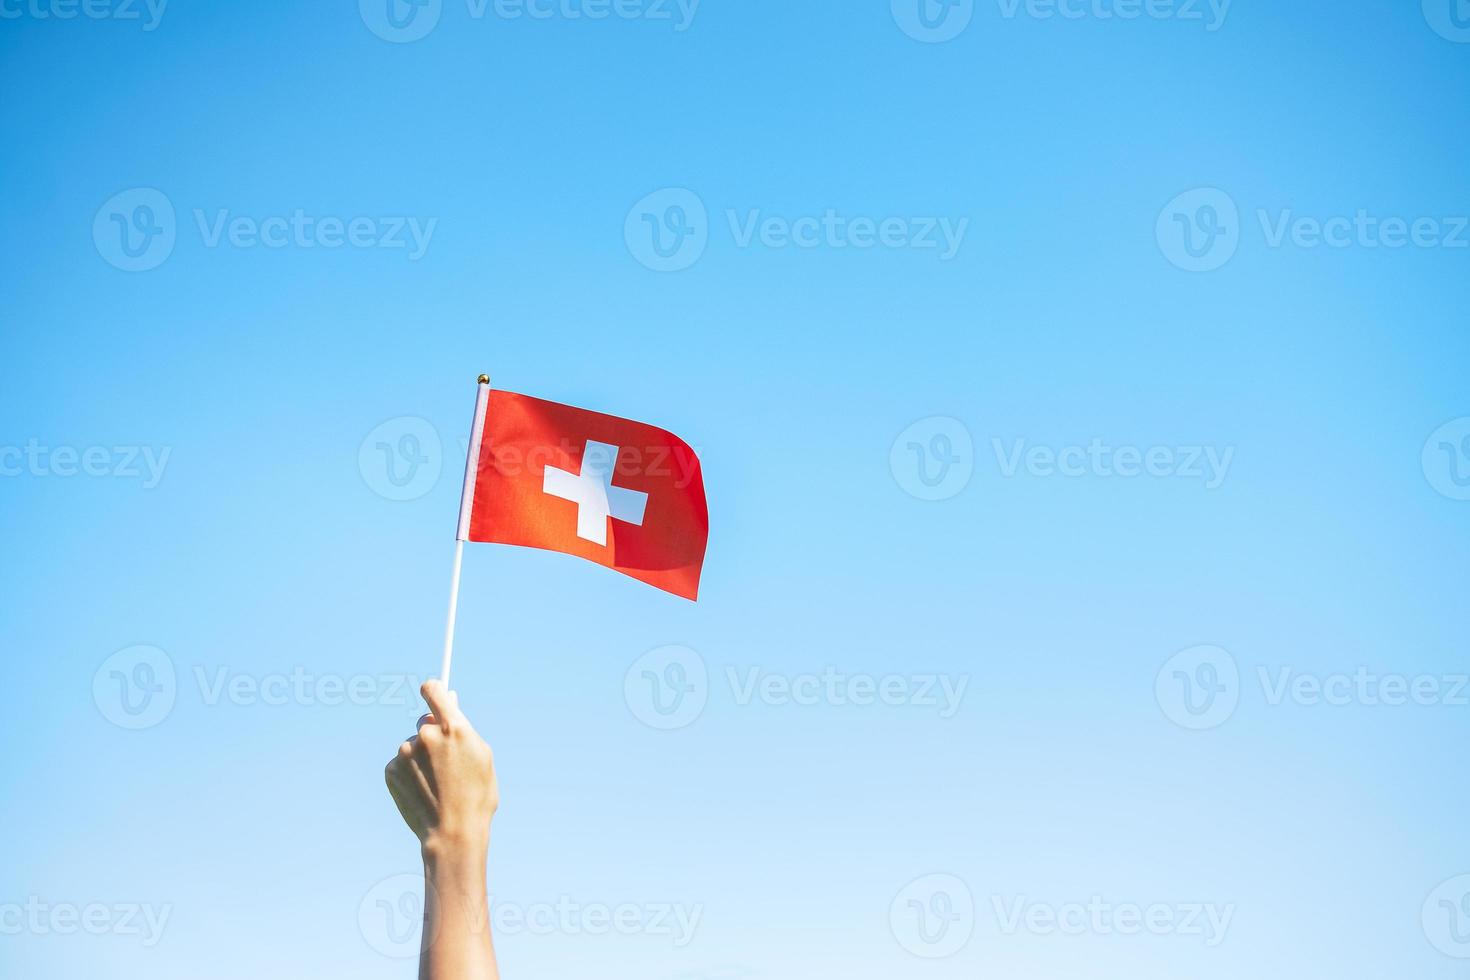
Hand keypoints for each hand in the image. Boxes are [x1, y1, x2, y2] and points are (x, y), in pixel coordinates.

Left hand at [385, 680, 498, 856]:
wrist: (453, 834)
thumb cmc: (476, 796)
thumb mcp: (482, 756)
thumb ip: (464, 727)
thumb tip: (450, 701)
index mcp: (453, 728)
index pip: (434, 690)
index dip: (433, 690)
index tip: (433, 692)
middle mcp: (426, 735)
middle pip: (424, 721)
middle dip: (432, 734)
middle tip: (445, 760)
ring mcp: (405, 753)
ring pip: (413, 746)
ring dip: (421, 758)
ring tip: (436, 784)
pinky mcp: (391, 770)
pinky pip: (401, 763)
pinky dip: (409, 773)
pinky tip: (423, 791)